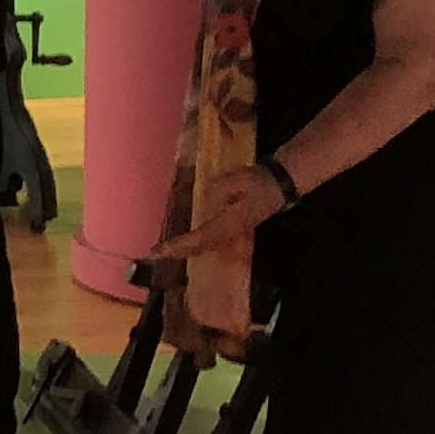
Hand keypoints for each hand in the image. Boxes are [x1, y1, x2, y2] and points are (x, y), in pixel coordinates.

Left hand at [153, 161, 286, 259]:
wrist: (279, 185)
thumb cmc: (258, 182)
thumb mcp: (239, 179)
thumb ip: (221, 188)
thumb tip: (208, 194)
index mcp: (229, 223)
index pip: (199, 238)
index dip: (179, 245)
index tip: (160, 250)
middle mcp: (229, 233)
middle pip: (200, 247)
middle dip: (178, 251)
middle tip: (156, 254)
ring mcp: (232, 233)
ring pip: (205, 246)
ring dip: (186, 249)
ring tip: (167, 251)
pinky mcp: (232, 229)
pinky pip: (209, 240)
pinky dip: (195, 243)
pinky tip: (187, 242)